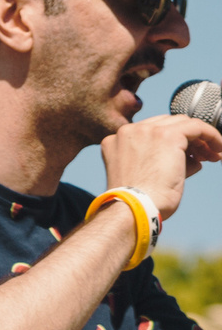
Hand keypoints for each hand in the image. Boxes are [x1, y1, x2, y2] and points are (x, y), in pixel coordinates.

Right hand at [101, 114, 221, 221]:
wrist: (133, 207)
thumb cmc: (138, 201)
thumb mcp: (146, 176)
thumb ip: (165, 161)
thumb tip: (195, 159)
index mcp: (117, 140)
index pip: (152, 132)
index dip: (174, 141)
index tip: (190, 155)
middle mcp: (129, 131)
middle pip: (167, 124)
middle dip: (188, 138)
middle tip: (205, 156)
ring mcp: (147, 131)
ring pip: (182, 123)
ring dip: (201, 138)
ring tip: (214, 155)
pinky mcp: (168, 135)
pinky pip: (197, 127)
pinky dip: (212, 135)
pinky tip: (219, 149)